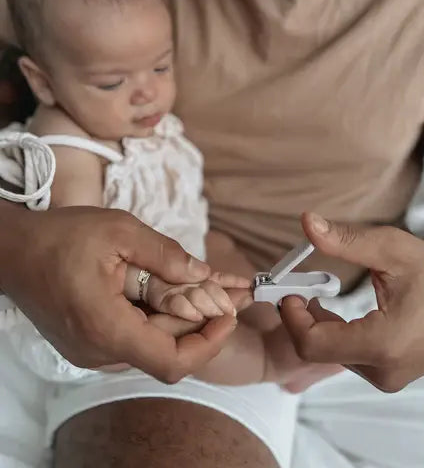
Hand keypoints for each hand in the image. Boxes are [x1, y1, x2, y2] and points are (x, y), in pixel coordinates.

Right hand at [0, 205, 236, 382]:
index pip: (172, 361)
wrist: (13, 251)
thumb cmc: (60, 237)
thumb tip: (203, 274)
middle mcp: (100, 350)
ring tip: (212, 285)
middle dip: (204, 318)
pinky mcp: (91, 340)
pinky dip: (160, 314)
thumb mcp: (119, 230)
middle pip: (168, 347)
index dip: (209, 343)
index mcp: (107, 329)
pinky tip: (176, 289)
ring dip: (183, 315)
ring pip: (153, 341)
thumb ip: (165, 255)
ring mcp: (93, 349)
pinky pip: (136, 334)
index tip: (229, 313)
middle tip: (233, 290)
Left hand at [280, 213, 423, 391]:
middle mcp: (384, 370)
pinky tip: (334, 313)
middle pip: (317, 351)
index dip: (292, 317)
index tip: (290, 292)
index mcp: (383, 344)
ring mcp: (387, 377)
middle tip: (299, 289)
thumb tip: (308, 223)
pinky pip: (346, 357)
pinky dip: (333, 334)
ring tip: (319, 295)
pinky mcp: (388, 375)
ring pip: (330, 356)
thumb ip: (345, 239)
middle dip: (301, 319)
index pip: (312, 344)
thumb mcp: (391, 248)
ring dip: (317, 326)